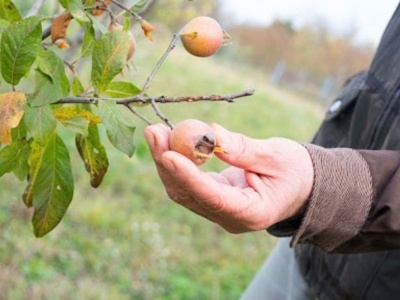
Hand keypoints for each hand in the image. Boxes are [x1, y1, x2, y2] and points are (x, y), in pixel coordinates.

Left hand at [144, 122, 313, 232]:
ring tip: (155, 131)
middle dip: (167, 163)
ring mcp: (218, 211)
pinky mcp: (212, 199)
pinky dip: (176, 162)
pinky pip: (188, 183)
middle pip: (189, 194)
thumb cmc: (295, 171)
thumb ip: (243, 149)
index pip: (213, 198)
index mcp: (252, 213)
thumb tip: (210, 134)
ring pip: (182, 189)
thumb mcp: (276, 156)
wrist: (301, 186)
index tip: (168, 154)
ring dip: (165, 161)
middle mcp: (230, 218)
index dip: (188, 177)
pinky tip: (168, 140)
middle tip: (153, 132)